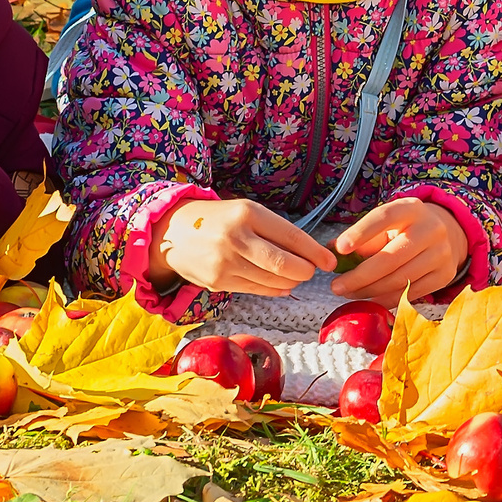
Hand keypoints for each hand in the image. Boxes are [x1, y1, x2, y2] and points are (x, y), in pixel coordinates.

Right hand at [147, 198, 335, 296]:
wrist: (173, 232)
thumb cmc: (218, 219)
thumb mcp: (245, 212)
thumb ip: (274, 230)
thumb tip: (310, 253)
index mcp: (247, 214)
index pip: (290, 235)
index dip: (314, 251)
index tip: (329, 260)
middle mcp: (236, 237)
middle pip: (282, 263)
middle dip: (304, 270)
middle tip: (312, 271)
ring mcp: (225, 262)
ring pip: (271, 280)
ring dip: (290, 281)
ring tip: (296, 276)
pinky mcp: (218, 282)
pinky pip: (256, 289)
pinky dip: (274, 289)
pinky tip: (281, 285)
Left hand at [331, 198, 469, 305]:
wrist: (447, 234)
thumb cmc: (406, 228)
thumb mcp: (387, 223)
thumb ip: (362, 237)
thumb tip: (331, 252)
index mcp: (411, 209)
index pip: (383, 218)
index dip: (360, 233)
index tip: (340, 249)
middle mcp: (430, 229)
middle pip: (390, 258)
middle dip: (359, 276)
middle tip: (336, 286)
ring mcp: (441, 254)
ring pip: (399, 280)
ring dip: (369, 291)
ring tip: (349, 293)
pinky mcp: (444, 275)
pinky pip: (410, 293)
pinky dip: (386, 299)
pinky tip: (370, 300)